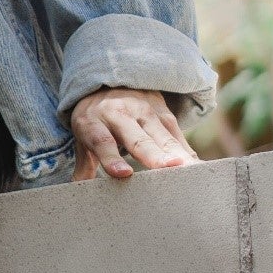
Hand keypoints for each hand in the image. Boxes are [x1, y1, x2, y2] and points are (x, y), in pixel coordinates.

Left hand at [69, 86, 200, 181]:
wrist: (110, 82)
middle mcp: (119, 113)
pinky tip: (196, 168)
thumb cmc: (95, 120)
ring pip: (161, 135)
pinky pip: (175, 133)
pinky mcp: (162, 111)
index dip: (111, 158)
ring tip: (191, 171)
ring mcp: (143, 111)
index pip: (101, 140)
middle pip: (137, 138)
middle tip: (168, 169)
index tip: (123, 174)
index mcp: (92, 121)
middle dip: (153, 155)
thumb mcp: (82, 136)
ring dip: (177, 154)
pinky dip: (186, 151)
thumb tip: (76, 190)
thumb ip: (83, 164)